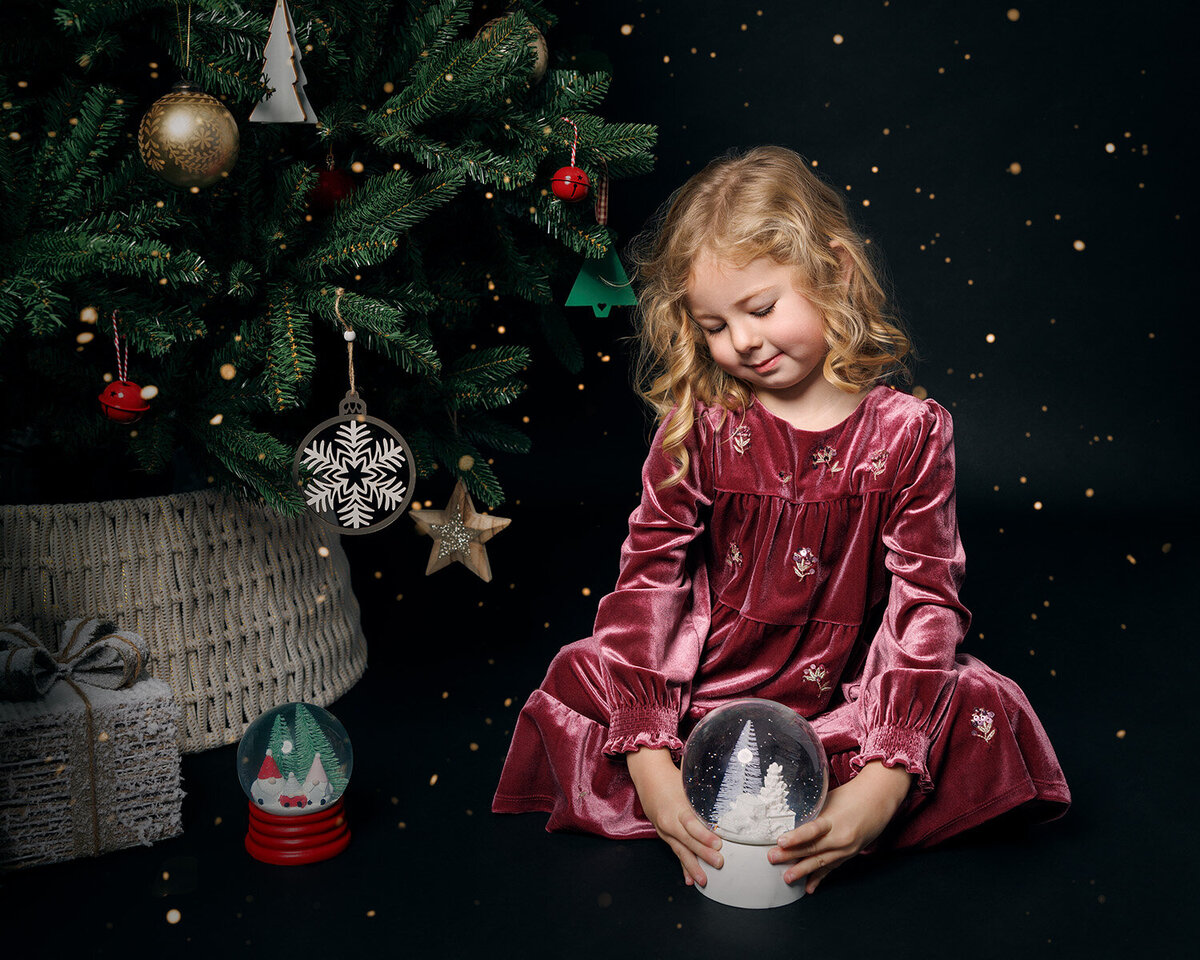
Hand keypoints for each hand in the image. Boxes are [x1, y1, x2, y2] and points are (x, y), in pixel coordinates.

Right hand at [627, 747, 722, 886]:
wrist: (648, 779)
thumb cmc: (671, 779)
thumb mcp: (687, 783)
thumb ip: (703, 796)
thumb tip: (727, 801)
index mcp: (677, 806)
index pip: (691, 823)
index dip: (704, 835)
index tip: (718, 844)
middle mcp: (669, 820)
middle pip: (687, 839)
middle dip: (703, 853)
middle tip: (718, 863)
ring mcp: (665, 830)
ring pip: (680, 850)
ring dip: (692, 867)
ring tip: (703, 880)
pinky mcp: (665, 836)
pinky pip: (676, 852)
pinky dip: (683, 867)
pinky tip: (689, 880)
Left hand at [768, 760, 913, 893]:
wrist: (879, 799)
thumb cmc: (853, 794)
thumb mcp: (830, 799)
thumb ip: (814, 812)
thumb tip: (792, 820)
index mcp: (834, 820)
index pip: (812, 830)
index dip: (796, 837)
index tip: (780, 842)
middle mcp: (840, 837)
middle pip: (812, 849)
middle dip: (791, 856)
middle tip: (772, 859)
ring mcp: (846, 849)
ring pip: (821, 863)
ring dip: (803, 871)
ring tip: (787, 878)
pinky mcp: (849, 854)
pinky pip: (832, 868)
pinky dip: (820, 878)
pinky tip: (809, 887)